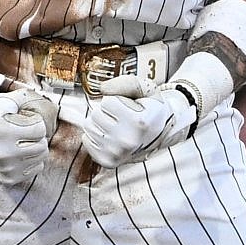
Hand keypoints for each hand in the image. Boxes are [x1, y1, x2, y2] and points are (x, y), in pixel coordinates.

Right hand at [0, 74, 57, 185]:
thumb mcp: (11, 99)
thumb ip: (31, 99)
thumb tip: (54, 108)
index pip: (40, 129)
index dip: (34, 121)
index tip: (20, 120)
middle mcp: (0, 152)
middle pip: (43, 146)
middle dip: (36, 136)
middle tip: (21, 132)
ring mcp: (3, 168)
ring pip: (42, 157)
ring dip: (35, 147)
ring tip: (19, 141)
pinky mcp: (8, 178)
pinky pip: (38, 168)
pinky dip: (32, 159)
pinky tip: (18, 152)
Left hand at [77, 75, 196, 169]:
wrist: (159, 134)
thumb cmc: (150, 110)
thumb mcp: (146, 89)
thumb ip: (126, 82)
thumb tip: (102, 89)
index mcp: (139, 122)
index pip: (107, 102)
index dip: (116, 101)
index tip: (129, 108)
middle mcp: (127, 140)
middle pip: (95, 114)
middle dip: (106, 112)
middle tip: (121, 118)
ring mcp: (116, 153)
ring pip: (89, 126)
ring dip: (100, 123)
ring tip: (116, 127)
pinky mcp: (107, 161)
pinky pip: (86, 140)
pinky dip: (95, 136)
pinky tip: (111, 137)